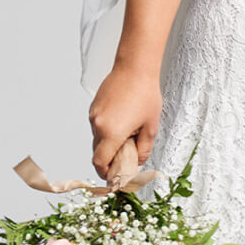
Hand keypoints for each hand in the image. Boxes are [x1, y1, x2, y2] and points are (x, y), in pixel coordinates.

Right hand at [89, 60, 161, 181]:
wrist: (135, 67)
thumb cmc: (146, 95)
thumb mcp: (151, 127)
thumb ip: (142, 150)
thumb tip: (136, 163)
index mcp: (111, 133)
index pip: (100, 162)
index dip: (106, 173)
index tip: (114, 177)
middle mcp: (98, 124)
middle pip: (98, 152)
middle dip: (109, 160)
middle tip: (125, 160)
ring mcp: (94, 115)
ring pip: (97, 139)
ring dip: (109, 144)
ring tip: (128, 136)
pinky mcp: (94, 107)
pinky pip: (97, 126)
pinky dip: (107, 131)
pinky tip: (123, 123)